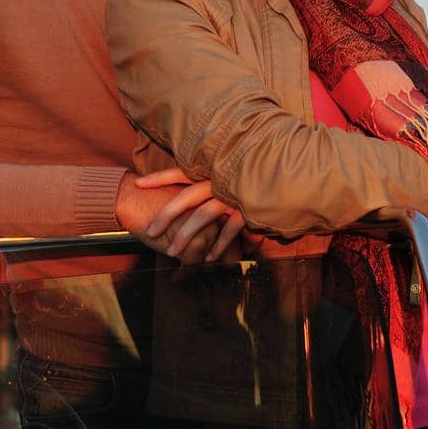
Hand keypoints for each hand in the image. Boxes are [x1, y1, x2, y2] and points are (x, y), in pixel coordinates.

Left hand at [116, 169, 245, 263]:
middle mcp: (220, 180)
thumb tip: (192, 185)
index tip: (137, 184)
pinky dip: (218, 245)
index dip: (159, 177)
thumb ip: (213, 179)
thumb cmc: (256, 176)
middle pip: (186, 197)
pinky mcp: (249, 208)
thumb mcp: (232, 172)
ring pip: (203, 216)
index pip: (181, 171)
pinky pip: (229, 230)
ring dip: (186, 235)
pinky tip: (209, 258)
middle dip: (166, 214)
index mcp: (212, 169)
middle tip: (149, 231)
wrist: (290, 176)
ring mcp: (234, 194)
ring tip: (172, 252)